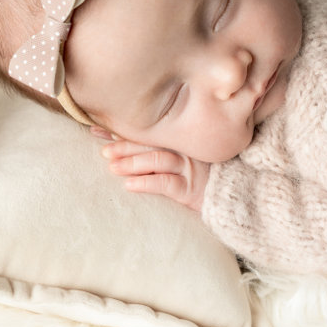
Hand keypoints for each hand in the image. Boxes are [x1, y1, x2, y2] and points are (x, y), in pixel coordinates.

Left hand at [93, 128, 207, 211]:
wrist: (230, 195)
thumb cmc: (200, 178)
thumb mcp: (181, 160)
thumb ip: (156, 151)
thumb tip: (117, 146)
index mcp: (176, 140)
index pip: (143, 132)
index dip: (118, 131)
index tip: (95, 131)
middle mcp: (182, 150)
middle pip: (149, 143)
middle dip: (124, 145)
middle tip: (103, 151)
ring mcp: (188, 168)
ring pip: (157, 159)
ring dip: (132, 162)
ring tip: (112, 167)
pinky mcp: (190, 189)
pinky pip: (166, 183)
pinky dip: (146, 183)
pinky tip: (130, 185)